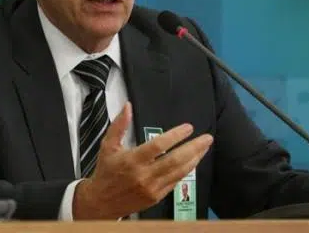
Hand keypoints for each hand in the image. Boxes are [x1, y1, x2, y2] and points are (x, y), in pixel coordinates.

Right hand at [73, 102, 212, 218]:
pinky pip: (175, 182)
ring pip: (179, 172)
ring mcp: (152, 188)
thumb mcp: (108, 145)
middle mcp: (144, 175)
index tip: (188, 127)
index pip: (158, 146)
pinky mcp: (156, 197)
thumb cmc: (106, 170)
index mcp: (132, 160)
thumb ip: (119, 125)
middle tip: (207, 138)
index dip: (175, 136)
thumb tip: (128, 106)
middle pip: (175, 160)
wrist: (101, 203)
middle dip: (194, 148)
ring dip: (195, 159)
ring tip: (205, 147)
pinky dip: (186, 171)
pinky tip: (194, 161)